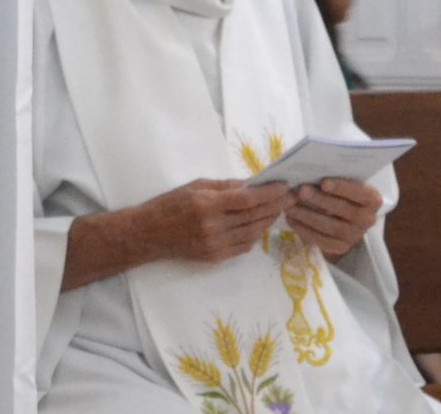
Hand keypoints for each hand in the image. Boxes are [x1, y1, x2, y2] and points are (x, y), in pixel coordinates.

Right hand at [141, 178, 295, 265]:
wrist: (149, 233)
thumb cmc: (170, 203)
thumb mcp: (195, 186)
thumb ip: (225, 186)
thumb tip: (252, 184)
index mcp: (208, 204)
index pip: (247, 199)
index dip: (269, 193)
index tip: (284, 186)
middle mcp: (214, 226)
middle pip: (254, 216)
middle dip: (276, 206)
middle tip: (291, 197)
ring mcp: (216, 244)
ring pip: (253, 233)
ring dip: (269, 220)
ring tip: (279, 209)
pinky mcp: (216, 257)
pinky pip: (244, 246)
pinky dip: (255, 235)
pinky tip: (260, 225)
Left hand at [284, 177, 380, 260]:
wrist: (341, 218)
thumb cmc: (338, 192)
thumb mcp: (339, 182)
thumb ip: (329, 177)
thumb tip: (307, 172)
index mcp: (372, 199)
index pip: (361, 193)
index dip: (343, 187)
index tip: (323, 182)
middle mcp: (367, 218)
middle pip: (344, 210)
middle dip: (320, 200)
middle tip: (300, 191)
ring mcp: (355, 235)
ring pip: (332, 227)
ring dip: (308, 216)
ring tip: (290, 206)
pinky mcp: (341, 247)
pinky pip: (323, 241)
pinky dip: (305, 230)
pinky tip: (291, 220)